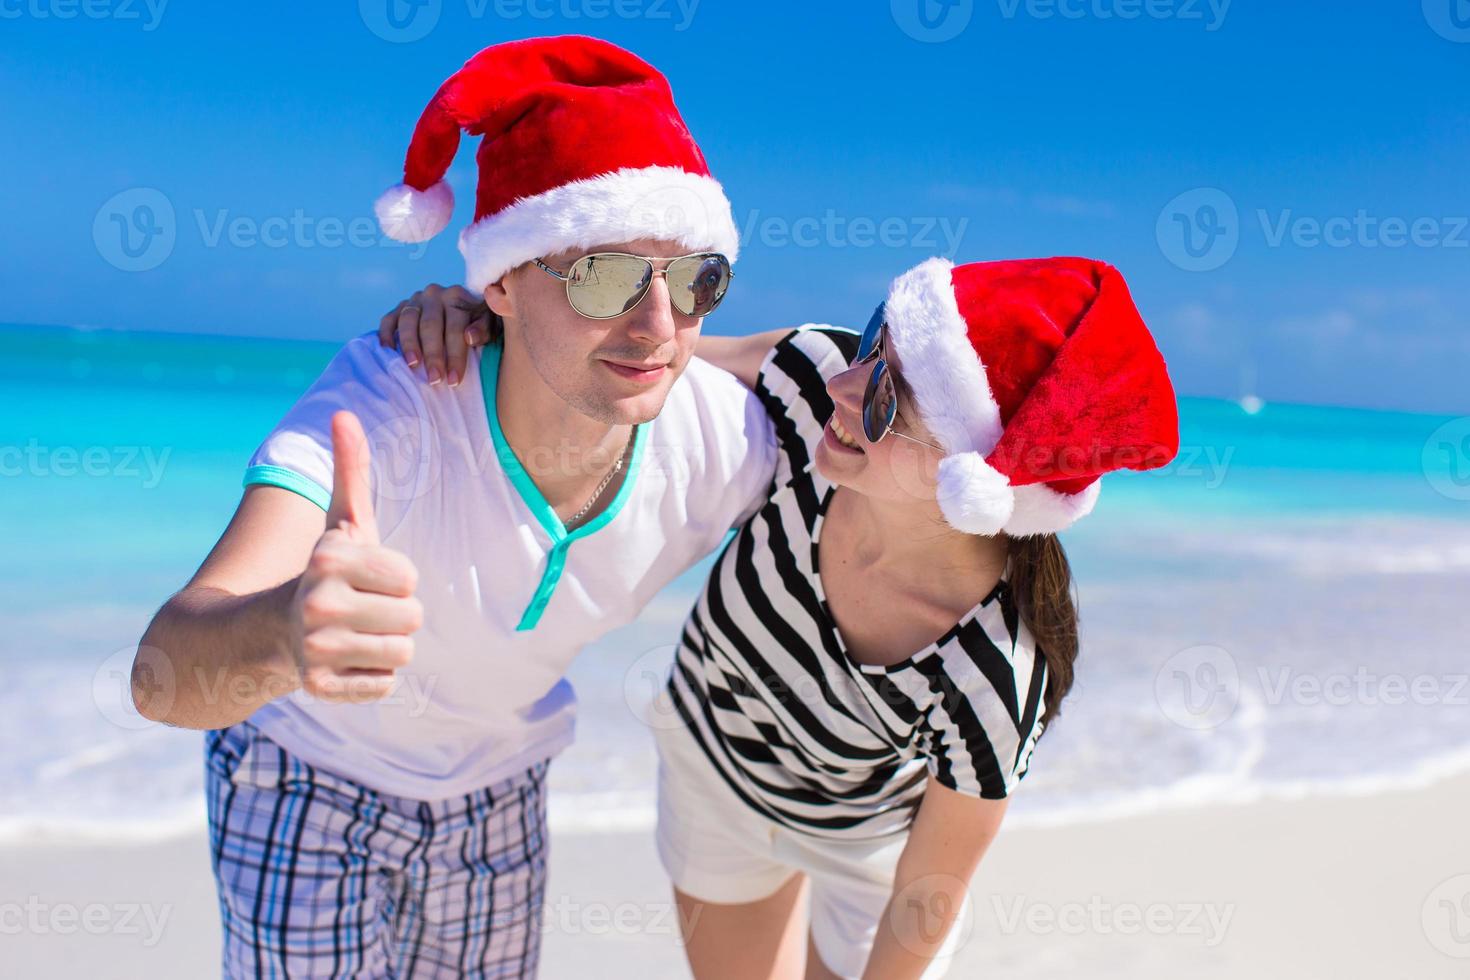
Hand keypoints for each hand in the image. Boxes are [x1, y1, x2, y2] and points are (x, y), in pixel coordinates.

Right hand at [290, 411, 422, 702]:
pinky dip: (370, 677)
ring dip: (386, 646)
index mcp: (329, 559)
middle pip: (413, 618)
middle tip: (361, 611)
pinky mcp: (319, 689)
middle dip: (395, 615)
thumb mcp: (342, 523)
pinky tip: (344, 662)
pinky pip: (384, 685)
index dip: (394, 579)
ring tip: (355, 635)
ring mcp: (314, 650)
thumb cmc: (327, 572)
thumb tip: (344, 413)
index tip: (364, 579)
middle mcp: (317, 604)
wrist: (271, 631)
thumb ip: (351, 470)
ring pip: (402, 653)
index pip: (410, 578)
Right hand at [377, 283, 495, 387]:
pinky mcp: (400, 306)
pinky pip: (389, 318)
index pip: (455, 328)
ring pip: (408, 321)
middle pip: (430, 325)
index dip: (455, 355)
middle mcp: (435, 294)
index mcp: (458, 296)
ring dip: (409, 344)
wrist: (463, 310)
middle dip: (433, 355)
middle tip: (434, 379)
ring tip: (413, 366)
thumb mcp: (490, 326)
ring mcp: (416, 299)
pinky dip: (386, 333)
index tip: (454, 380)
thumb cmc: (479, 325)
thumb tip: (469, 337)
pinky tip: (387, 349)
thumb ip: (485, 330)